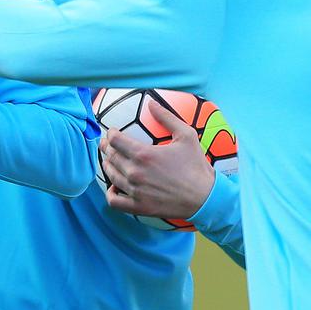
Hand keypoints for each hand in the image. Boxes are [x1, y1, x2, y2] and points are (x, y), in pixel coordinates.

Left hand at [101, 100, 215, 218]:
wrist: (204, 197)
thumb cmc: (196, 166)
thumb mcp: (186, 135)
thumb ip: (167, 117)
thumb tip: (151, 102)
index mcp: (143, 154)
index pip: (115, 140)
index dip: (110, 134)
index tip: (112, 132)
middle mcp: (135, 172)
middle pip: (110, 157)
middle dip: (106, 148)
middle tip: (107, 145)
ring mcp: (135, 191)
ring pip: (110, 176)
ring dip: (107, 166)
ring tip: (109, 162)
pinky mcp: (138, 207)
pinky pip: (114, 201)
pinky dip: (110, 193)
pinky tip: (114, 187)